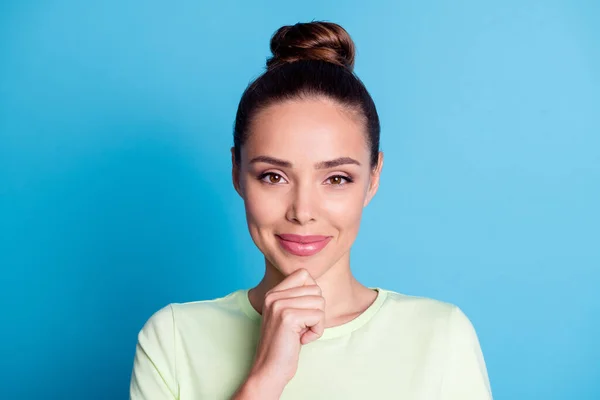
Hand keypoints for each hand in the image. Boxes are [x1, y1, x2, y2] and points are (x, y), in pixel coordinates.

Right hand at [248, 268, 325, 389]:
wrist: (269, 370)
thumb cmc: (284, 346)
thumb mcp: (288, 316)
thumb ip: (298, 299)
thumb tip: (318, 287)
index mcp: (273, 293)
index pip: (304, 274)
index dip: (312, 293)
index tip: (303, 313)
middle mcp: (274, 295)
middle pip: (316, 289)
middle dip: (316, 311)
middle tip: (301, 327)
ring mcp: (279, 305)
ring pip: (320, 302)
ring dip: (317, 322)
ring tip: (301, 333)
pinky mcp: (288, 317)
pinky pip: (318, 316)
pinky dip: (316, 331)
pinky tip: (302, 340)